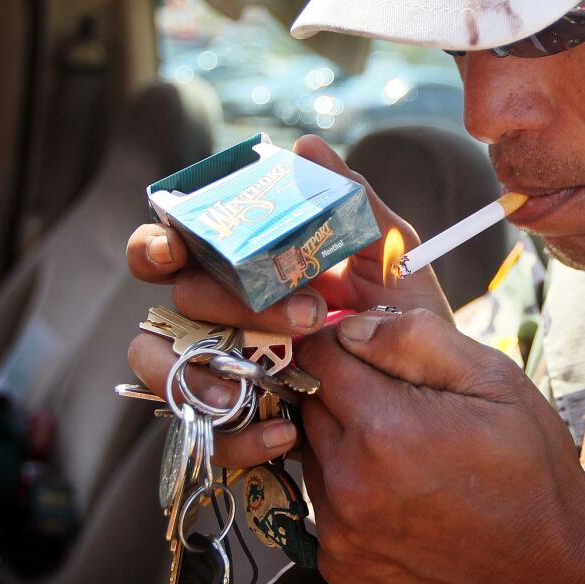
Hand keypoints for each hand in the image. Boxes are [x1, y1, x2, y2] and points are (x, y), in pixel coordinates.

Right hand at [125, 135, 451, 467]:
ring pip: (163, 368)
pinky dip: (238, 436)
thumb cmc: (402, 315)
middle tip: (307, 314)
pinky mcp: (237, 426)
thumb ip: (353, 201)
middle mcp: (224, 317)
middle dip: (232, 304)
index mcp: (247, 268)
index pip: (176, 247)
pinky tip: (286, 433)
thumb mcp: (392, 255)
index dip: (156, 243)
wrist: (429, 395)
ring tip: (266, 377)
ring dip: (203, 371)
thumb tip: (306, 147)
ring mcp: (224, 371)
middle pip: (180, 302)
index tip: (172, 247)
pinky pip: (206, 435)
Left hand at [297, 309, 584, 583]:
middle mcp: (350, 482)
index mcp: (384, 428)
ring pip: (312, 453)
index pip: (318, 357)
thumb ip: (415, 338)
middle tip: (400, 406)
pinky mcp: (340, 562)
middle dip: (344, 393)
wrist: (547, 559)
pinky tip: (398, 493)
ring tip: (403, 452)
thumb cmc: (528, 462)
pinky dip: (348, 490)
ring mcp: (340, 530)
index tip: (376, 358)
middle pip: (308, 404)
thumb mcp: (492, 378)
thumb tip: (350, 327)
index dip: (346, 347)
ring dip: (343, 442)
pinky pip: (321, 503)